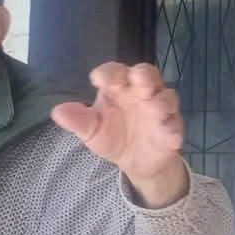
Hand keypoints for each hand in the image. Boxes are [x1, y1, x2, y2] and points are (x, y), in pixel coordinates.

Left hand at [52, 62, 187, 208]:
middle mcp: (140, 92)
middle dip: (144, 76)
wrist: (136, 163)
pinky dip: (173, 129)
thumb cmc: (112, 137)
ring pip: (166, 95)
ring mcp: (159, 108)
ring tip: (154, 109)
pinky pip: (176, 124)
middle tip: (139, 82)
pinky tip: (170, 136)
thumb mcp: (91, 131)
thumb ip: (78, 121)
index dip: (108, 73)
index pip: (114, 72)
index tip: (99, 80)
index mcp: (118, 87)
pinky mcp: (172, 126)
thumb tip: (57, 112)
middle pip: (147, 73)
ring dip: (161, 101)